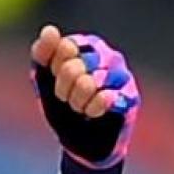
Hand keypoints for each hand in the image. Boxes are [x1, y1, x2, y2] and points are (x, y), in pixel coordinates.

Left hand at [30, 25, 140, 167]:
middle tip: (65, 98)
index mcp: (87, 47)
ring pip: (90, 81)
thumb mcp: (44, 81)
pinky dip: (91, 108)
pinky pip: (106, 98)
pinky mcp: (130, 98)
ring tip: (78, 107)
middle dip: (63, 86)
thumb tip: (49, 31)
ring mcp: (121, 76)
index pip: (66, 47)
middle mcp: (108, 56)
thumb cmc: (62, 107)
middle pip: (76, 64)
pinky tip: (91, 113)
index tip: (53, 78)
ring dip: (76, 99)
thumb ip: (43, 55)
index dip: (54, 67)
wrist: (80, 142)